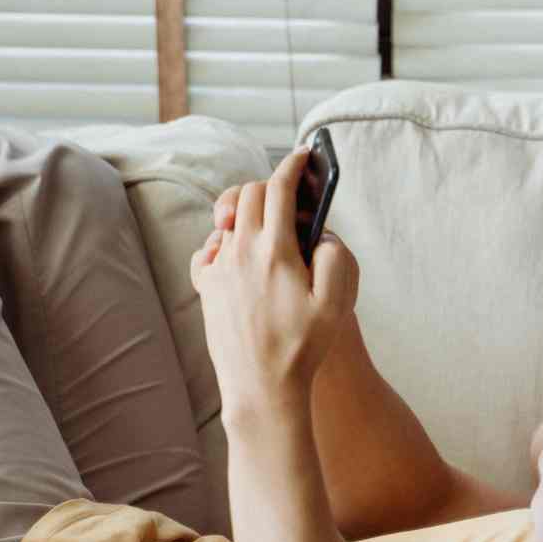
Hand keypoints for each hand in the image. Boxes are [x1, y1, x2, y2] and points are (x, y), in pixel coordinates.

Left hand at [190, 147, 359, 421]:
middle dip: (271, 184)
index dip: (294, 165)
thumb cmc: (302, 347)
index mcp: (274, 250)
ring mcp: (218, 269)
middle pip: (249, 194)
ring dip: (249, 212)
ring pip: (229, 219)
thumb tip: (321, 234)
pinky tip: (238, 255)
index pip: (279, 189)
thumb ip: (336, 257)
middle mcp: (240, 252)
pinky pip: (209, 248)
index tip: (305, 154)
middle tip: (291, 196)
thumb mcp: (336, 302)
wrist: (261, 387)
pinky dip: (223, 241)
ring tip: (270, 230)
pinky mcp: (205, 288)